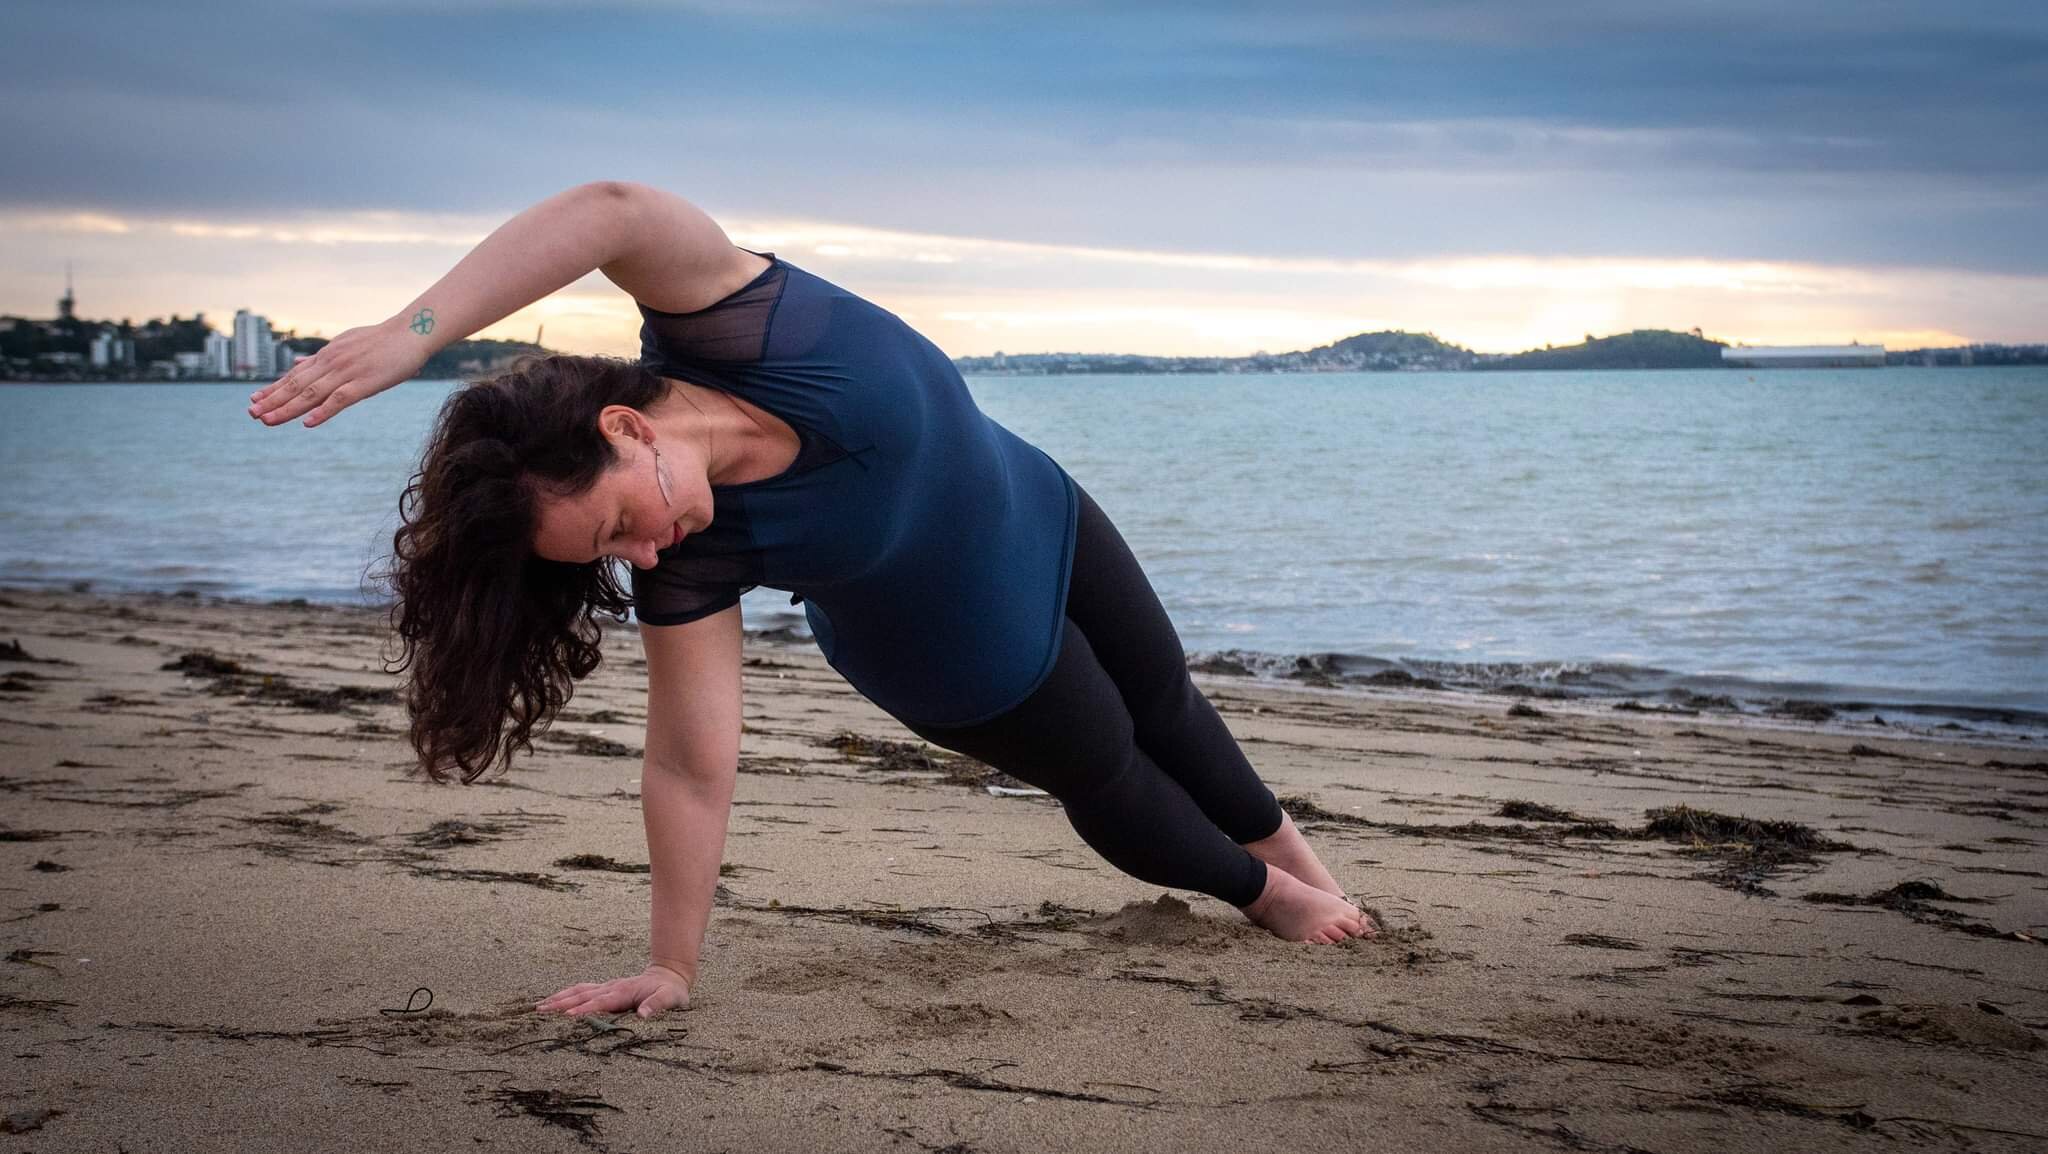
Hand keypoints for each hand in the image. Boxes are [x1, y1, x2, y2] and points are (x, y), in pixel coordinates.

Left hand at [247, 316, 429, 427]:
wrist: (411, 331)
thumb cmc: (382, 340)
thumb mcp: (346, 343)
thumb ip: (323, 357)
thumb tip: (300, 362)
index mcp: (328, 356)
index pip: (295, 375)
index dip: (274, 389)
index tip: (254, 399)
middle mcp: (331, 363)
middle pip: (296, 385)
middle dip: (272, 400)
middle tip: (252, 413)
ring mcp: (347, 372)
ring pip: (311, 394)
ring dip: (287, 408)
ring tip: (267, 420)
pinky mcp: (365, 382)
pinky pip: (340, 399)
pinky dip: (322, 411)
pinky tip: (307, 423)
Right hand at [535, 963, 691, 1019]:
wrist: (670, 975)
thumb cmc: (671, 991)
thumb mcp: (670, 999)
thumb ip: (657, 1005)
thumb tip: (644, 1015)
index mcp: (624, 992)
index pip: (601, 1002)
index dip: (585, 1009)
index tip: (568, 1016)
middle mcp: (611, 988)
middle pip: (582, 995)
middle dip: (561, 1002)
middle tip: (541, 1011)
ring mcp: (607, 987)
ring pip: (578, 991)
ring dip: (559, 998)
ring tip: (539, 1007)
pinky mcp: (605, 989)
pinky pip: (582, 990)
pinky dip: (566, 995)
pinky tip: (554, 1000)